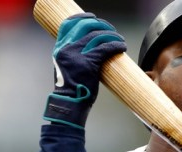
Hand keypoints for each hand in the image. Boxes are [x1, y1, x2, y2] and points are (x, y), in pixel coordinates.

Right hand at [43, 13, 126, 127]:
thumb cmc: (71, 89)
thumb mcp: (66, 68)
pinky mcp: (88, 63)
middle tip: (111, 30)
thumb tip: (88, 47)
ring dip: (112, 35)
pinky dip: (116, 45)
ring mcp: (77, 55)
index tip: (93, 18)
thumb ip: (73, 56)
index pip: (68, 23)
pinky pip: (105, 48)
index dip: (82, 17)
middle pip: (85, 25)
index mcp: (60, 48)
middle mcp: (66, 48)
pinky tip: (122, 47)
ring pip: (97, 35)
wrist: (69, 104)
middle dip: (101, 25)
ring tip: (119, 39)